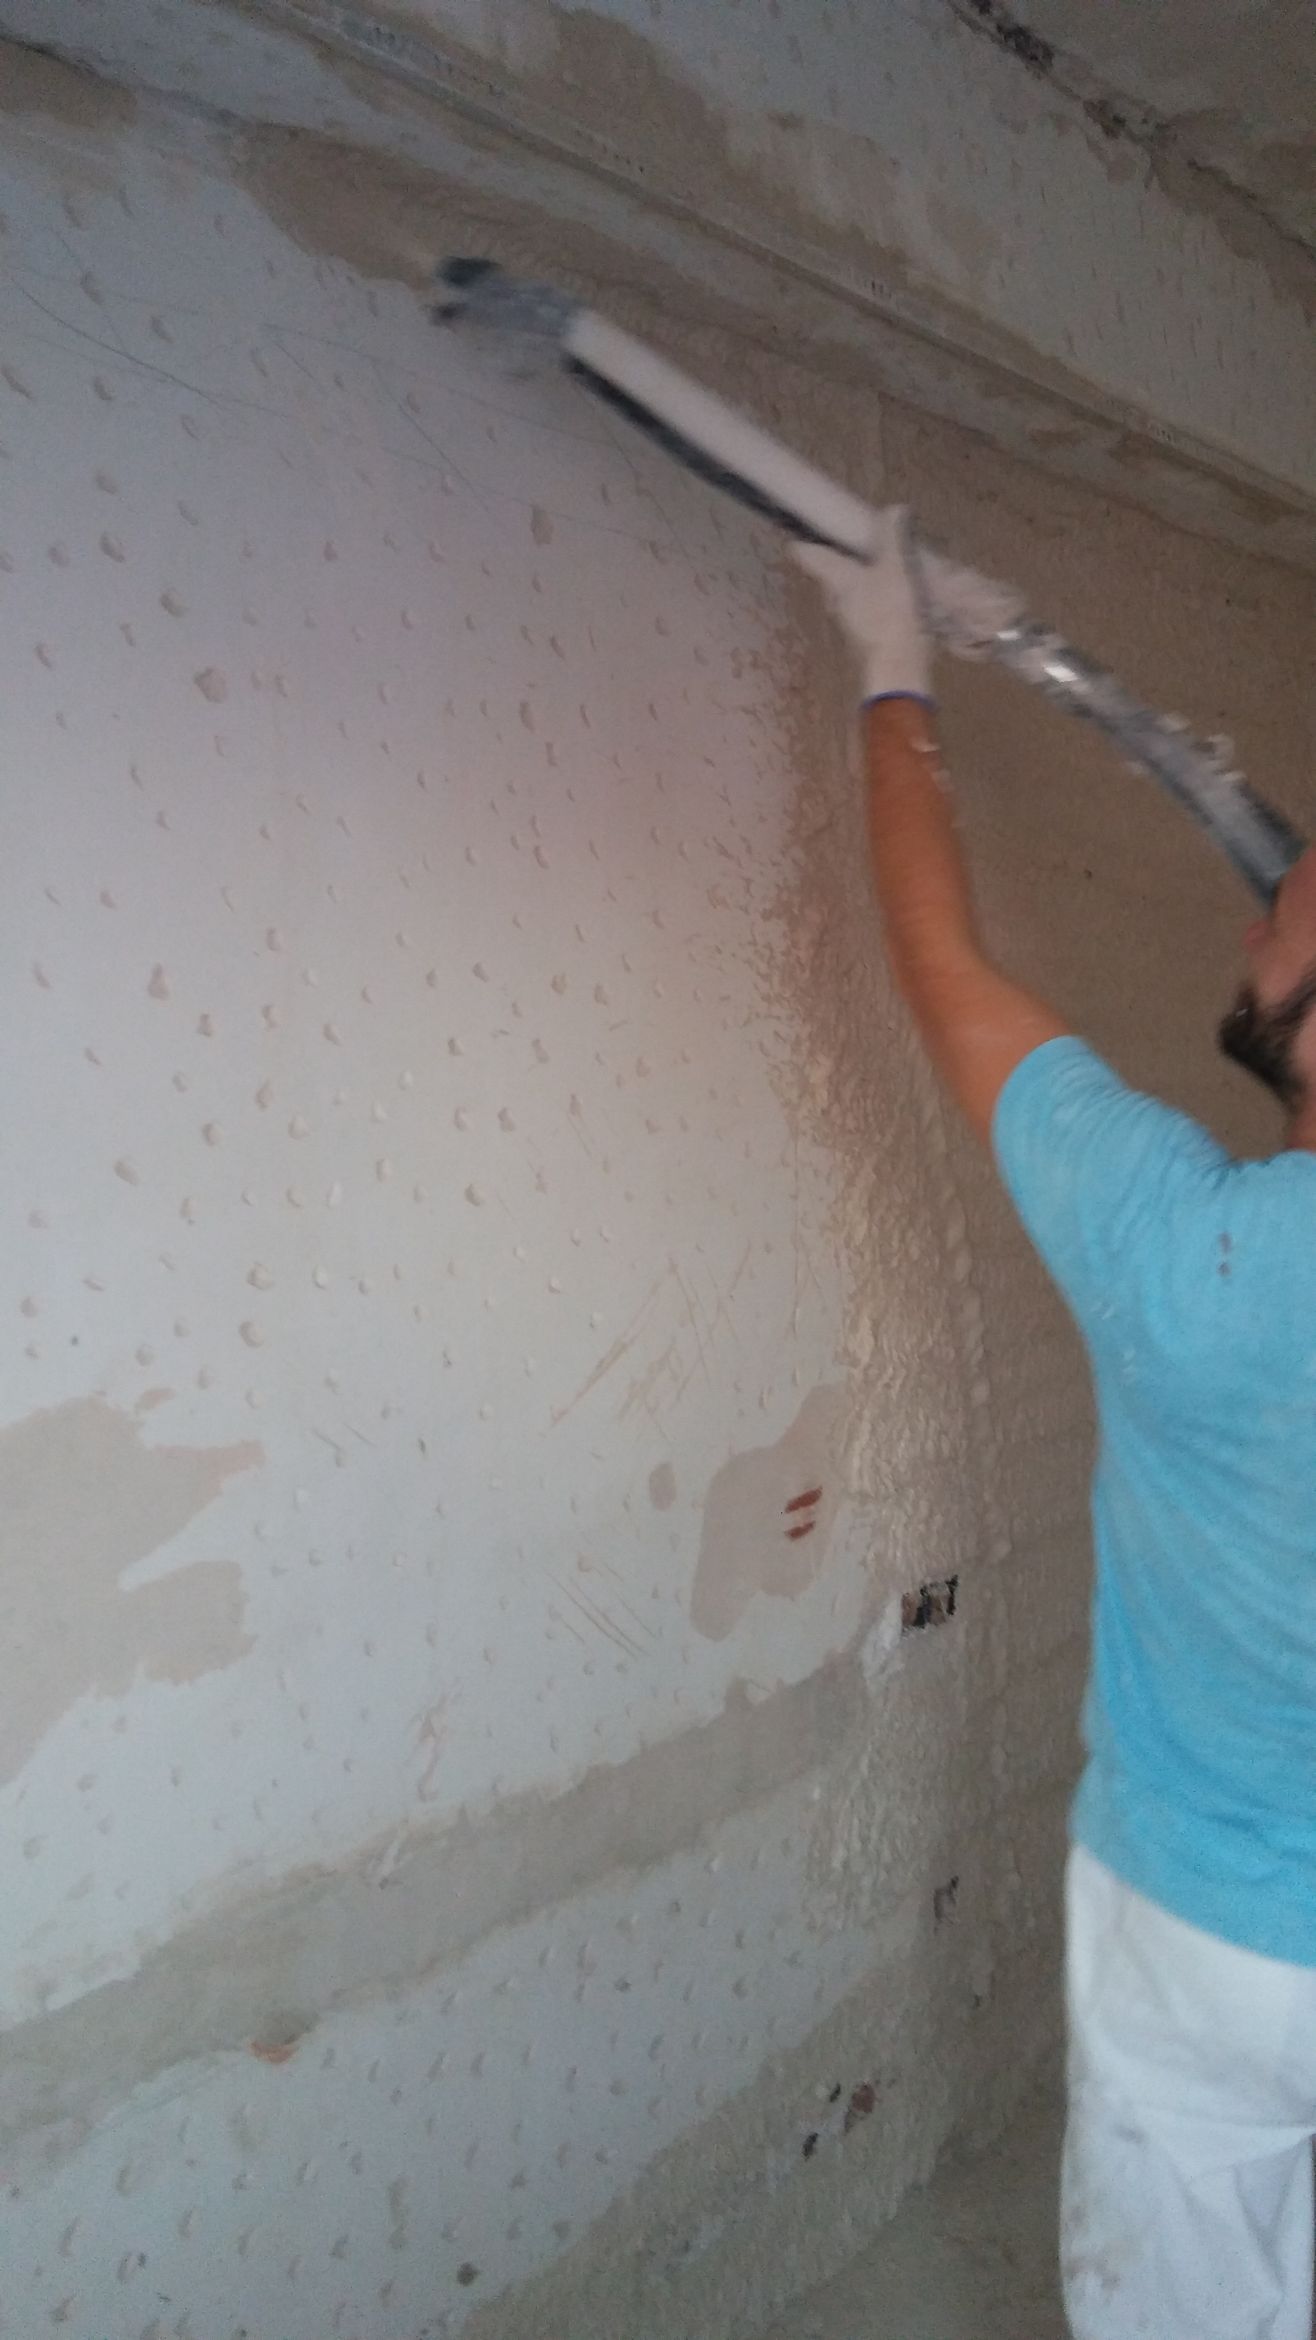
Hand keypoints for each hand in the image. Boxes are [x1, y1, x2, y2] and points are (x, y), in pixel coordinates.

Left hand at [793, 510, 1026, 702]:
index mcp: (837, 579)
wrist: (897, 666)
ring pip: (850, 595)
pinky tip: (894, 598)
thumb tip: (892, 509)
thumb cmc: (889, 613)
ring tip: (879, 569)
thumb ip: (892, 538)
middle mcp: (837, 601)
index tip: (794, 538)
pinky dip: (876, 601)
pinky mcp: (867, 638)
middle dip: (839, 562)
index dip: (803, 545)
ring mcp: (851, 622)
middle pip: (831, 577)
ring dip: (860, 583)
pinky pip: (868, 611)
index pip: (811, 556)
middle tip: (852, 546)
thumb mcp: (894, 568)